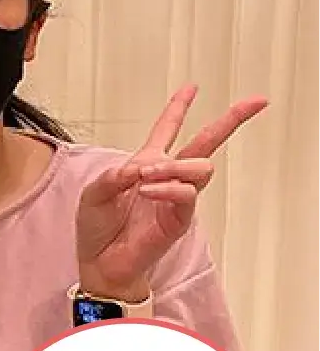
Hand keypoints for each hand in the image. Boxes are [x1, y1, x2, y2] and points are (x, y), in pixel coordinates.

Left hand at [75, 85, 266, 301]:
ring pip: (199, 167)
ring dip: (173, 165)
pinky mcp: (179, 219)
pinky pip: (186, 195)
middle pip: (205, 143)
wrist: (100, 263)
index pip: (167, 130)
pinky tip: (148, 190)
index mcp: (146, 164)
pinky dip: (168, 188)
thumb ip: (114, 175)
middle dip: (231, 120)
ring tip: (146, 175)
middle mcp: (167, 176)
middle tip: (255, 102)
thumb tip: (140, 166)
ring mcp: (176, 198)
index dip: (179, 107)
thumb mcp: (95, 193)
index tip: (193, 87)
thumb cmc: (97, 228)